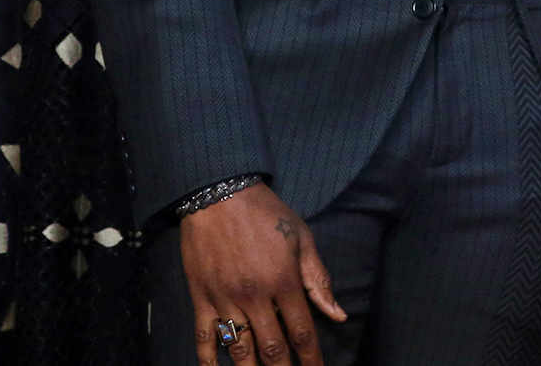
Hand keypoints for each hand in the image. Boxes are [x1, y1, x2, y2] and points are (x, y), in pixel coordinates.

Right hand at [180, 181, 345, 365]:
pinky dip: (209, 362)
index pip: (302, 332)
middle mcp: (255, 296)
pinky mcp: (202, 297)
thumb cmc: (265, 212)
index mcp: (283, 280)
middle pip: (272, 350)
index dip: (311, 359)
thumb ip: (318, 278)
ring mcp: (226, 299)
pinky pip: (205, 338)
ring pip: (240, 350)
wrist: (219, 192)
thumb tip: (338, 314)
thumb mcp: (300, 236)